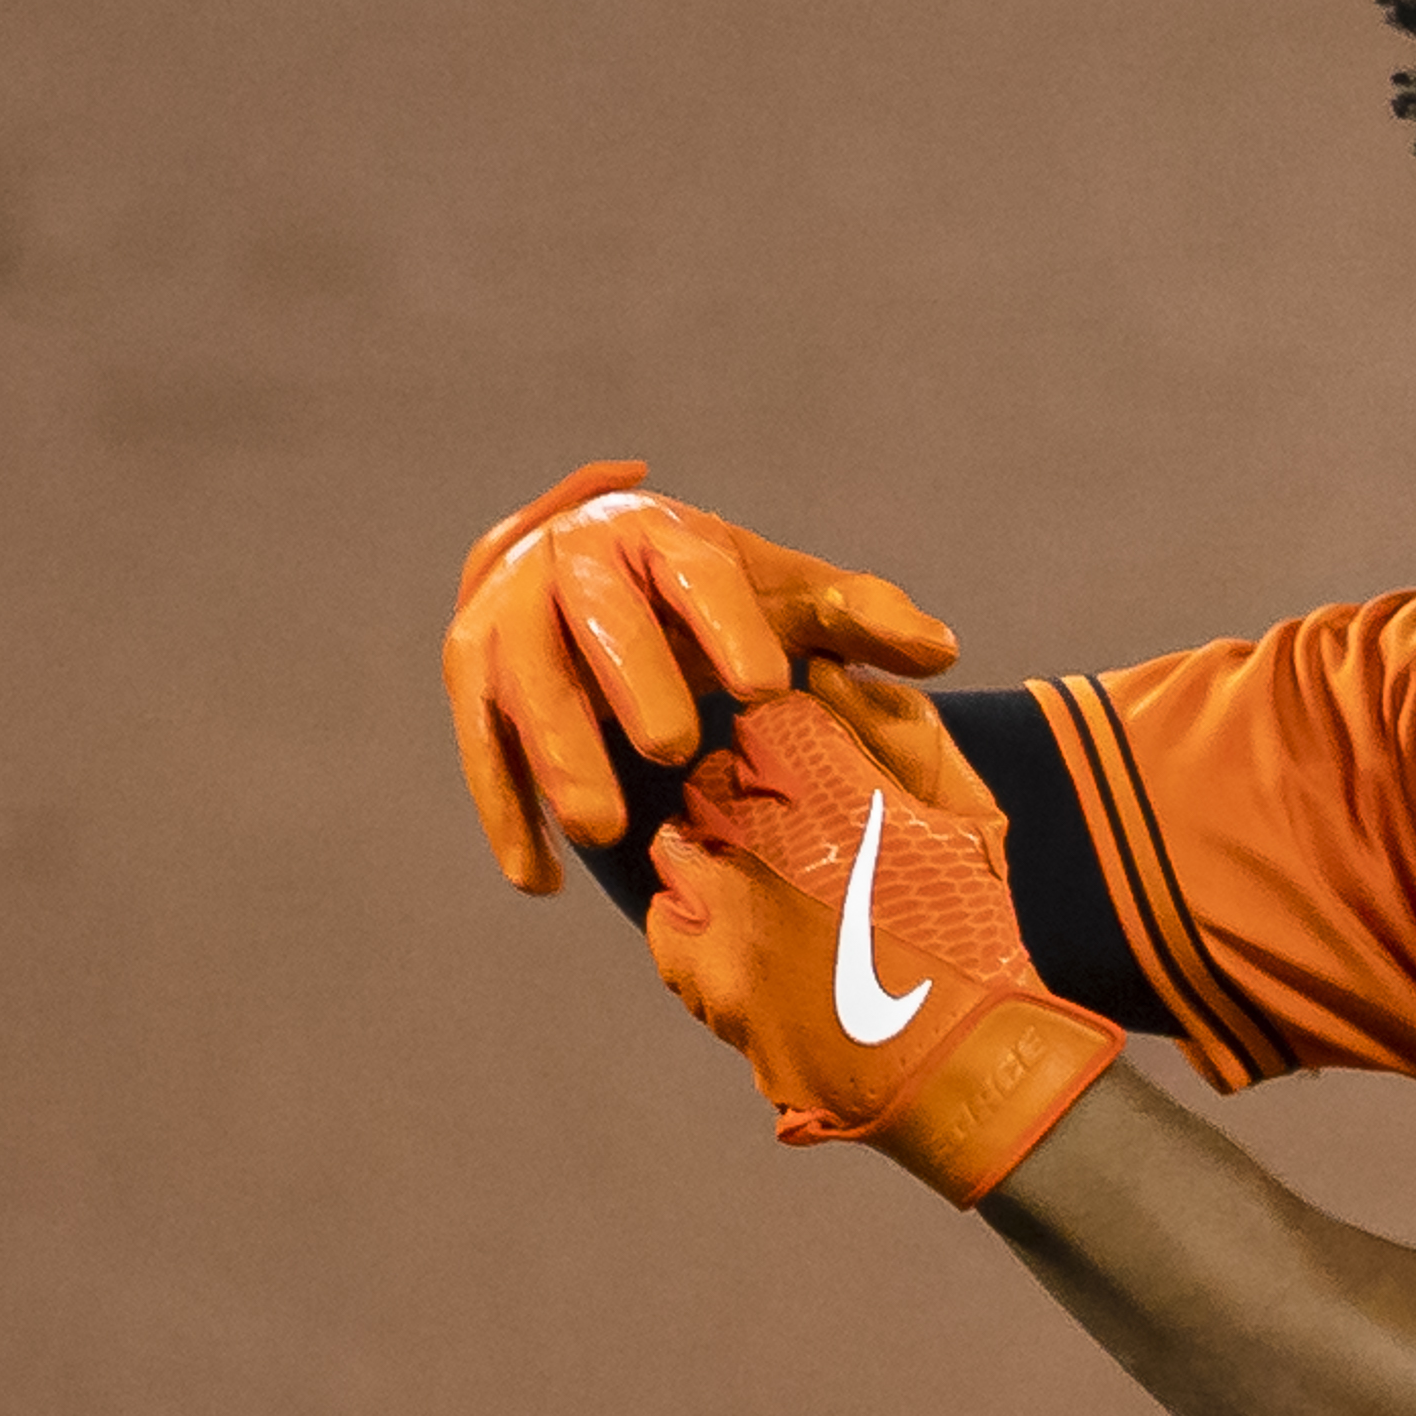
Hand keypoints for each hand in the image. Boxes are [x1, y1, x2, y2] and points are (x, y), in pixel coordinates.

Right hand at [445, 462, 961, 893]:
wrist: (604, 579)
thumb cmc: (715, 599)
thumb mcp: (789, 598)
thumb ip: (861, 619)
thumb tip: (941, 650)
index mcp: (658, 533)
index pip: (696, 572)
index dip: (728, 625)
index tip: (765, 686)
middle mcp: (573, 562)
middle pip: (598, 618)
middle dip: (633, 680)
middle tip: (675, 748)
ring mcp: (510, 616)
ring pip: (525, 682)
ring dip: (558, 755)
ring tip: (603, 828)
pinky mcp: (473, 678)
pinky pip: (481, 744)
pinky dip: (505, 812)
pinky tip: (540, 881)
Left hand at [638, 669, 1118, 1203]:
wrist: (956, 1062)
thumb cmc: (975, 934)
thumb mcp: (967, 813)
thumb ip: (900, 728)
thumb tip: (829, 673)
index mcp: (827, 777)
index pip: (766, 718)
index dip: (795, 749)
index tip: (820, 783)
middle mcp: (758, 828)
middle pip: (715, 776)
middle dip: (752, 801)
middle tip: (806, 850)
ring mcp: (719, 899)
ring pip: (685, 840)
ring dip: (722, 857)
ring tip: (781, 900)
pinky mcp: (697, 965)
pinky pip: (672, 915)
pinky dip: (702, 922)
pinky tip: (758, 945)